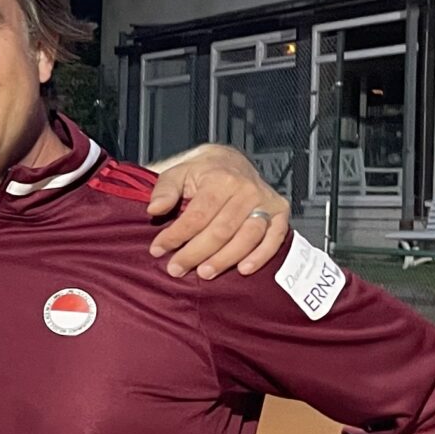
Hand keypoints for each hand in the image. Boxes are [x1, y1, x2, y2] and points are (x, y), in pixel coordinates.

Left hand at [147, 146, 290, 278]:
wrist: (230, 161)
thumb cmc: (203, 171)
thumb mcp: (177, 172)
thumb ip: (164, 190)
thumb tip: (154, 208)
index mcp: (221, 179)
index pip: (197, 215)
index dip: (176, 235)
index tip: (158, 249)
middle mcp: (247, 190)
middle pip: (221, 230)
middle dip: (196, 253)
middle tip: (176, 268)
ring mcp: (266, 202)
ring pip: (247, 237)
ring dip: (225, 259)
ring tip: (204, 273)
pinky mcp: (280, 212)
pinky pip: (274, 238)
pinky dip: (260, 256)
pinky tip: (243, 269)